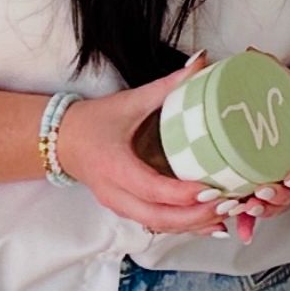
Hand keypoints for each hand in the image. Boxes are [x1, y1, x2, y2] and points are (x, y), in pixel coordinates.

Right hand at [46, 62, 232, 235]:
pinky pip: (157, 225)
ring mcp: (119, 206)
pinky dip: (184, 226)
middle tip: (228, 206)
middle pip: (158, 218)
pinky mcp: (126, 210)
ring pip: (159, 226)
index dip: (182, 194)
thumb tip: (201, 64)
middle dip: (195, 216)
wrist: (61, 141)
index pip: (150, 188)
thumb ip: (168, 86)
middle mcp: (115, 193)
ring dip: (193, 225)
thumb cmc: (93, 122)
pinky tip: (211, 225)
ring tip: (228, 216)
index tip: (211, 189)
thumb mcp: (130, 101)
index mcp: (114, 166)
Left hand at [212, 70, 289, 243]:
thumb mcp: (278, 77)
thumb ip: (267, 64)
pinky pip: (264, 210)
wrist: (285, 110)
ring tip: (245, 211)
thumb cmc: (282, 96)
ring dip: (264, 213)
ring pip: (280, 204)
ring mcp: (286, 179)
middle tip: (259, 196)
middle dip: (279, 199)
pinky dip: (252, 223)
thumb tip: (250, 52)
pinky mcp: (269, 188)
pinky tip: (241, 232)